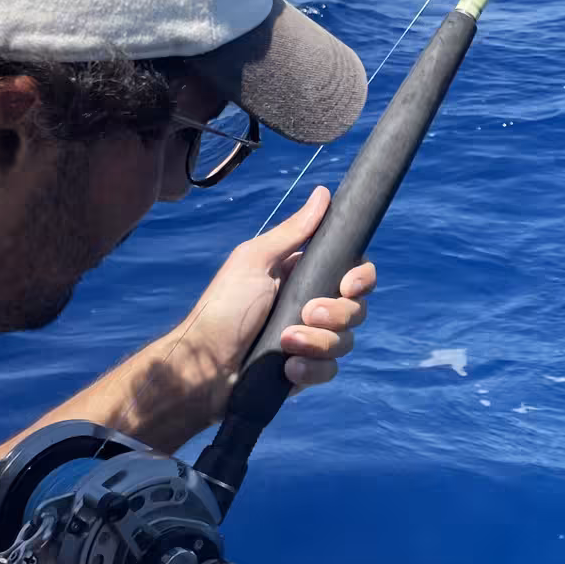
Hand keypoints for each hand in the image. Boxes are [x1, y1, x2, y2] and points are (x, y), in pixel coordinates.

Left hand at [144, 186, 375, 439]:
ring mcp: (311, 340)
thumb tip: (323, 192)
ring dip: (318, 341)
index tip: (348, 285)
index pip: (353, 272)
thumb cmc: (223, 307)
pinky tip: (287, 368)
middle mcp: (313, 307)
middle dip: (337, 313)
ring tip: (286, 343)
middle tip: (307, 313)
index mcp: (304, 276)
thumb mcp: (255, 260)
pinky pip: (330, 370)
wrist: (204, 365)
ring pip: (345, 341)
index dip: (360, 278)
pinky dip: (311, 368)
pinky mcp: (307, 371)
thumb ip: (293, 230)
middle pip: (357, 308)